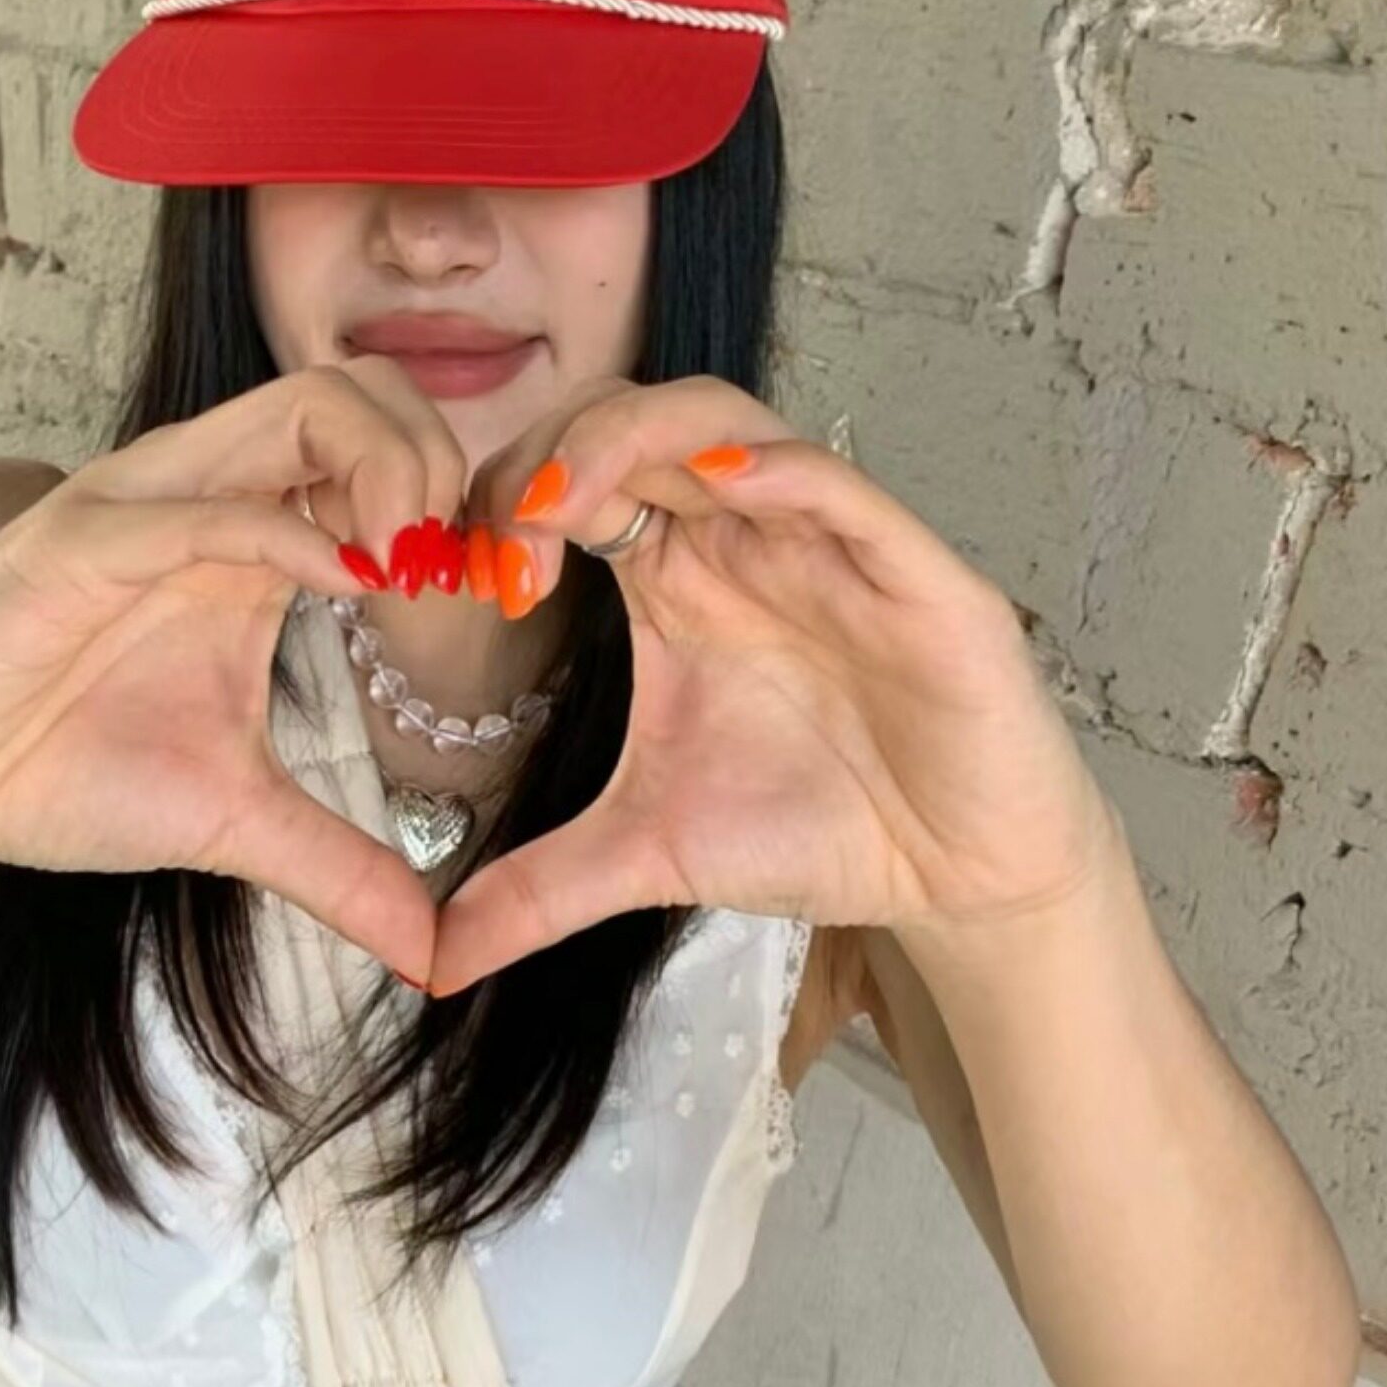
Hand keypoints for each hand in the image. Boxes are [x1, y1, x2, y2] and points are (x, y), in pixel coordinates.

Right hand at [0, 361, 473, 979]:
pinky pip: (201, 507)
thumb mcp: (235, 825)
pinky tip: (345, 588)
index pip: (388, 450)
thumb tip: (433, 954)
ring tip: (410, 568)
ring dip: (385, 470)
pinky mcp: (75, 545)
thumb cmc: (54, 768)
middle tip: (457, 570)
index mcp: (254, 537)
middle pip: (363, 390)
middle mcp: (207, 496)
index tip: (496, 595)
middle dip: (443, 461)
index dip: (465, 505)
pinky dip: (288, 533)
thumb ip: (341, 871)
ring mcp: (143, 509)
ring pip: (297, 409)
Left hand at [422, 374, 1124, 999]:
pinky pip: (843, 488)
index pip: (575, 482)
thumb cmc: (818, 828)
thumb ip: (537, 892)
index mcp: (677, 577)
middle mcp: (744, 538)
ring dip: (637, 438)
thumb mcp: (647, 858)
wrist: (954, 876)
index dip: (507, 506)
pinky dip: (779, 470)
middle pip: (633, 425)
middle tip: (504, 539)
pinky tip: (721, 480)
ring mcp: (826, 544)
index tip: (470, 582)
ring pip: (726, 424)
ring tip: (568, 499)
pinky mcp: (912, 573)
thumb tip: (432, 962)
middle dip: (552, 457)